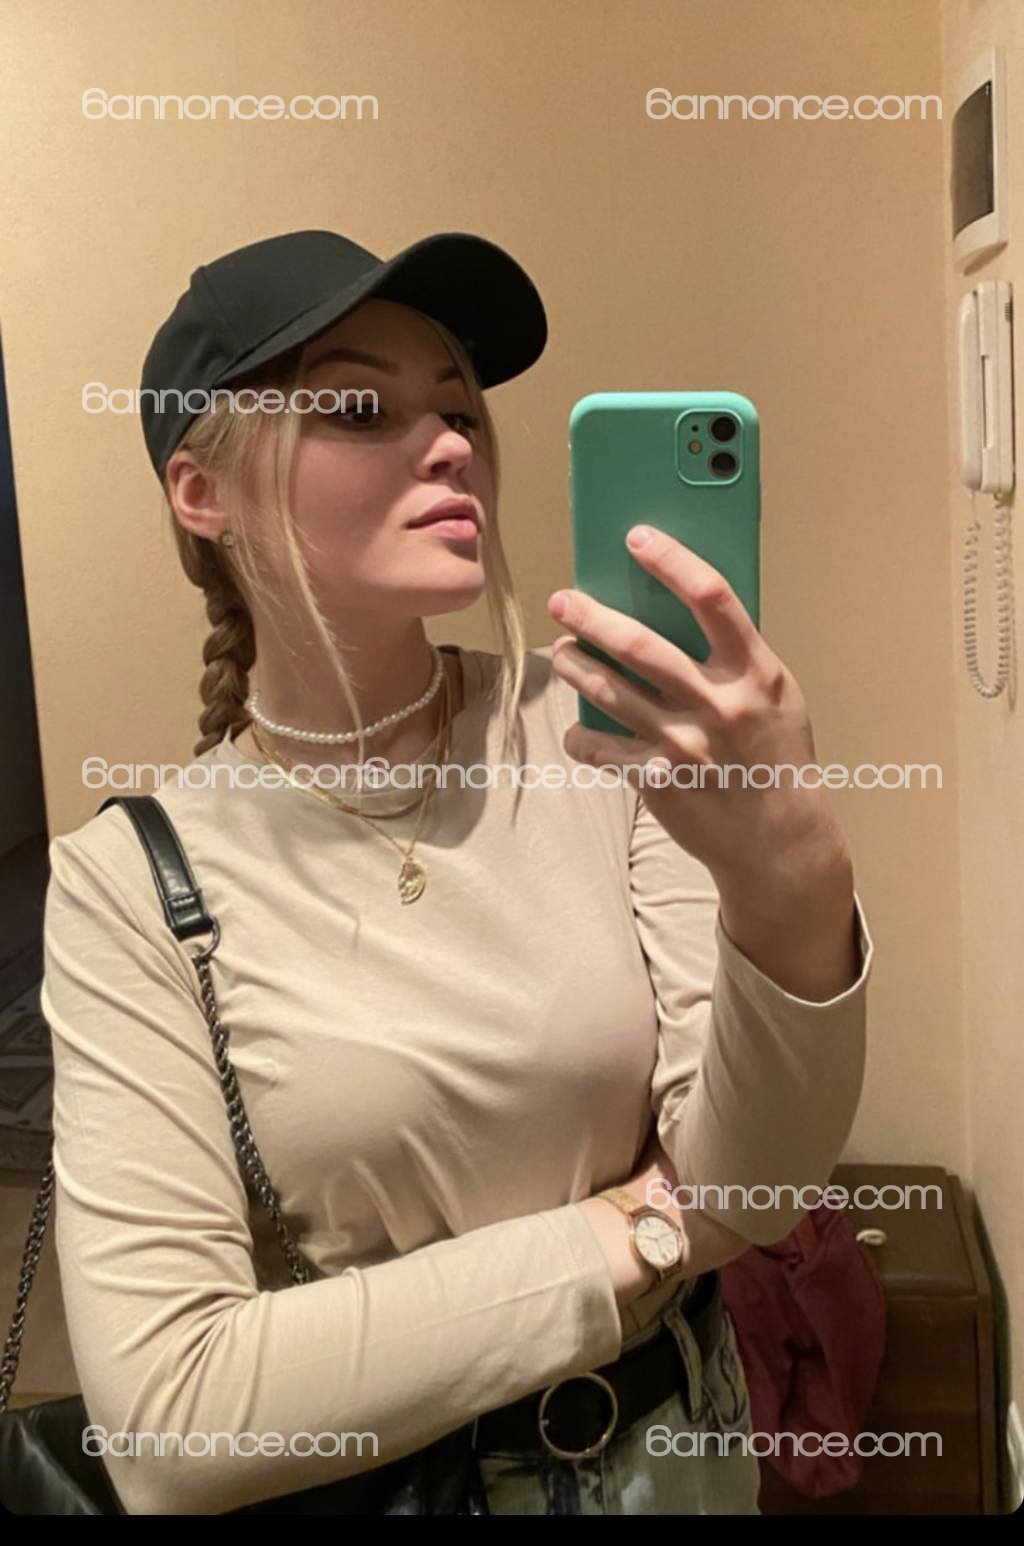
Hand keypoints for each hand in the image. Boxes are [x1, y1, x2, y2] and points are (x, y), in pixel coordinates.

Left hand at [547, 524, 851, 915]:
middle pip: (640, 645)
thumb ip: (734, 655)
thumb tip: (673, 607)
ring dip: (575, 664)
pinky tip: (578, 729)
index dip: (671, 561)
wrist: (779, 838)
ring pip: (607, 690)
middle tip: (563, 600)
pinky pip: (598, 748)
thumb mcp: (775, 695)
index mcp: (756, 671)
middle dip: (591, 616)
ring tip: (563, 650)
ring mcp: (684, 744)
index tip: (637, 537)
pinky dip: (581, 736)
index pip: (712, 597)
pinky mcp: (656, 781)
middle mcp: (719, 703)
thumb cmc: (774, 754)